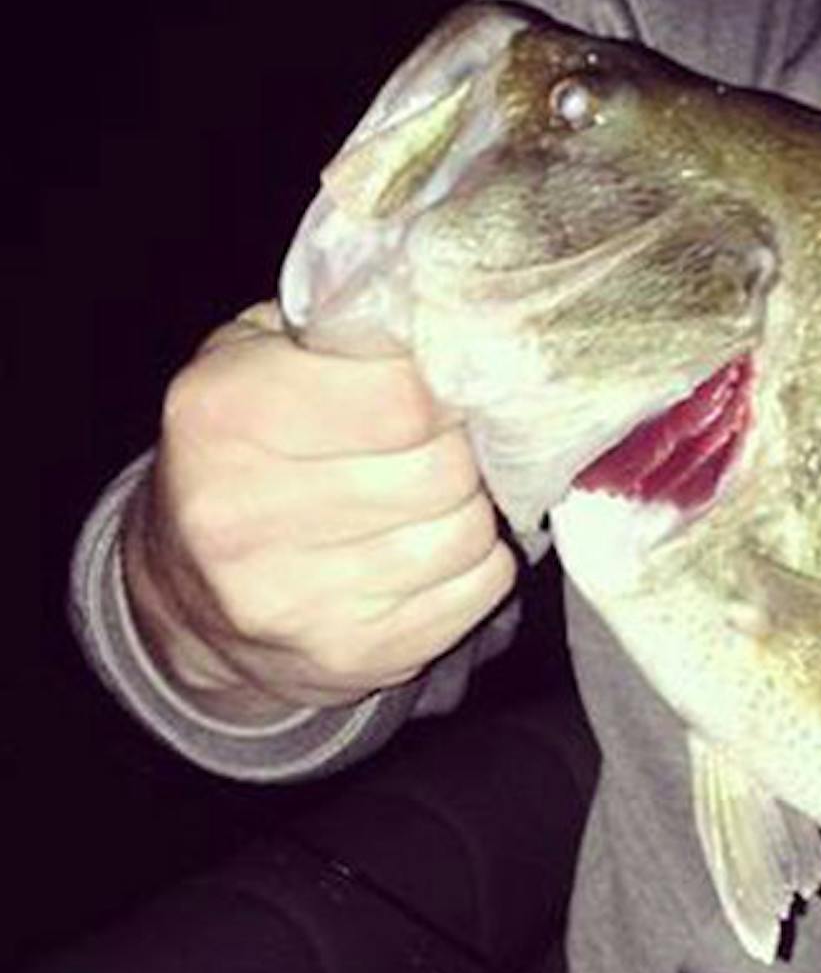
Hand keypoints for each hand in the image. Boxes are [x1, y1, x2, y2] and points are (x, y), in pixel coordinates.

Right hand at [124, 302, 513, 722]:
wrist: (186, 594)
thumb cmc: (242, 446)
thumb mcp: (258, 355)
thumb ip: (347, 324)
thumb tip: (459, 315)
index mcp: (222, 414)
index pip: (405, 393)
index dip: (443, 380)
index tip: (440, 381)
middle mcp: (245, 515)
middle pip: (444, 465)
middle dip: (460, 444)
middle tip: (442, 439)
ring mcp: (296, 600)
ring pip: (470, 529)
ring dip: (469, 504)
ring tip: (431, 492)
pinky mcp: (352, 656)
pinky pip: (482, 588)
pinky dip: (476, 562)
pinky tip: (429, 547)